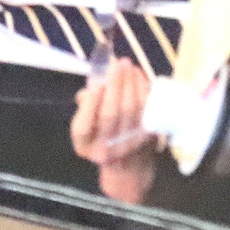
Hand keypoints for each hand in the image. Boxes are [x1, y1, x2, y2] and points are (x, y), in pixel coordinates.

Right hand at [71, 58, 160, 204]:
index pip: (82, 127)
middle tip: (118, 64)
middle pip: (110, 114)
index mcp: (84, 146)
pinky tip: (138, 76)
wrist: (129, 166)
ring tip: (128, 65)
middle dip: (114, 85)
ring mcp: (128, 144)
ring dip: (130, 83)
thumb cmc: (102, 136)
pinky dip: (143, 89)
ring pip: (131, 110)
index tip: (96, 84)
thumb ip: (85, 105)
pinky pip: (146, 110)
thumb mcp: (86, 127)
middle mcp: (105, 149)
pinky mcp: (147, 137)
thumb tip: (94, 84)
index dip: (90, 105)